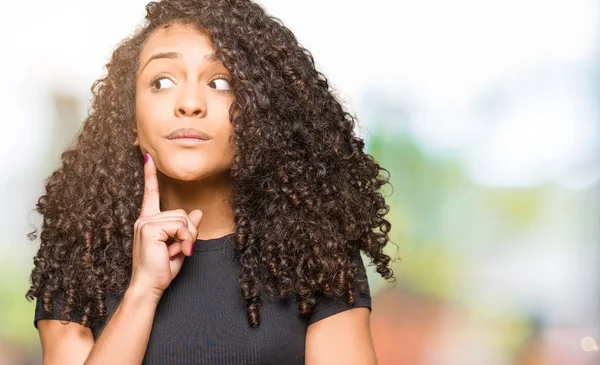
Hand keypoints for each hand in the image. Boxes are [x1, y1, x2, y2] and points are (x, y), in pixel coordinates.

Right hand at [129, 153, 202, 299]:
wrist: (149, 286)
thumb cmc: (161, 270)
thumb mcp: (180, 246)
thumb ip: (187, 229)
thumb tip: (198, 212)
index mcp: (149, 221)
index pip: (150, 194)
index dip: (150, 175)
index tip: (148, 157)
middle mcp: (145, 219)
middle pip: (181, 213)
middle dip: (188, 233)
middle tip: (182, 250)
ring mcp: (145, 222)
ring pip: (182, 219)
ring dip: (187, 238)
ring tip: (178, 252)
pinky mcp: (150, 227)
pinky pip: (179, 225)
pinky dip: (185, 239)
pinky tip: (177, 251)